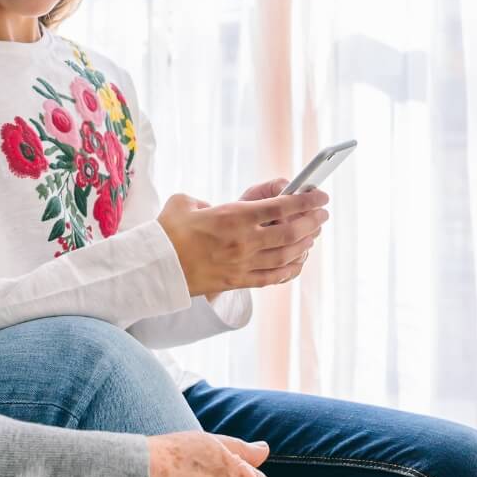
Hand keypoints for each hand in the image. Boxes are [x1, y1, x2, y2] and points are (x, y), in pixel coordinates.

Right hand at [157, 182, 328, 297]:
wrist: (154, 269)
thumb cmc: (167, 233)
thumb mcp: (184, 202)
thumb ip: (205, 200)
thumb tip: (213, 205)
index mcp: (233, 216)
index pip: (281, 206)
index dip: (306, 199)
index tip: (320, 195)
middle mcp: (244, 241)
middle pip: (291, 231)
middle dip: (312, 221)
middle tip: (322, 215)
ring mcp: (243, 263)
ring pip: (287, 255)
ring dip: (305, 244)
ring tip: (313, 236)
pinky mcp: (237, 281)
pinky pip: (273, 277)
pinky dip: (290, 269)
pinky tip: (298, 262)